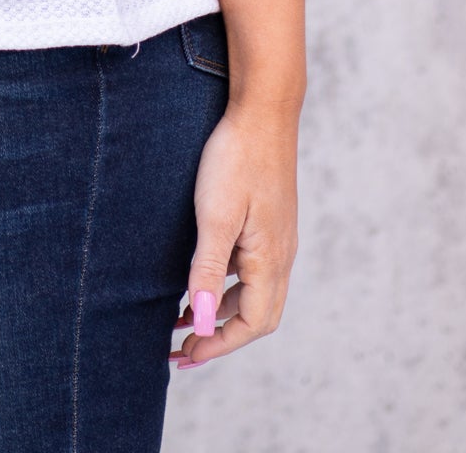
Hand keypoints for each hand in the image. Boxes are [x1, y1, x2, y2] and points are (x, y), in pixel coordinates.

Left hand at [170, 101, 299, 366]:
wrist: (262, 110)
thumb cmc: (237, 159)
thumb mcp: (214, 216)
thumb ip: (206, 271)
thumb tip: (198, 321)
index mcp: (270, 260)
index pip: (251, 324)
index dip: (219, 344)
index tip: (186, 354)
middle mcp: (281, 255)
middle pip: (257, 317)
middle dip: (221, 337)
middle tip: (184, 348)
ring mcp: (277, 238)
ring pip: (254, 293)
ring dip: (222, 312)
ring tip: (184, 319)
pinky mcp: (269, 222)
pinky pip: (252, 269)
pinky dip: (227, 286)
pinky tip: (202, 278)